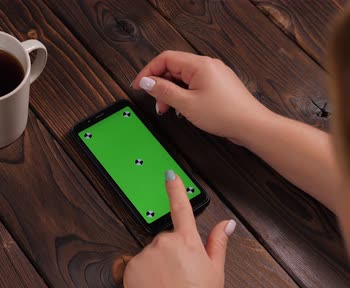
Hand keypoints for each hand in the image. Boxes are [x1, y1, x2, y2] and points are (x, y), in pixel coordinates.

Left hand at [123, 170, 236, 287]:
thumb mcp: (216, 271)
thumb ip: (218, 243)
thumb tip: (227, 224)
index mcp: (187, 240)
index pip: (181, 207)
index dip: (175, 188)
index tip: (169, 173)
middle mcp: (165, 242)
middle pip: (167, 240)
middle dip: (172, 254)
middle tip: (181, 276)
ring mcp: (146, 253)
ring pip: (152, 254)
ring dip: (158, 266)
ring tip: (168, 286)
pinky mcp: (131, 266)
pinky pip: (138, 267)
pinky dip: (144, 276)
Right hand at [131, 51, 272, 143]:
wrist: (251, 125)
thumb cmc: (224, 114)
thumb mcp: (186, 104)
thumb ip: (163, 91)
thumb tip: (146, 82)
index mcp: (199, 65)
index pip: (165, 59)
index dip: (148, 71)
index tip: (138, 86)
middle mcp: (207, 65)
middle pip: (173, 68)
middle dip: (160, 85)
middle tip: (156, 103)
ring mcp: (213, 74)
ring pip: (183, 78)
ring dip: (171, 92)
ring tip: (168, 110)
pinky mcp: (218, 85)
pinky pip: (193, 85)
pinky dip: (183, 95)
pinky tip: (182, 109)